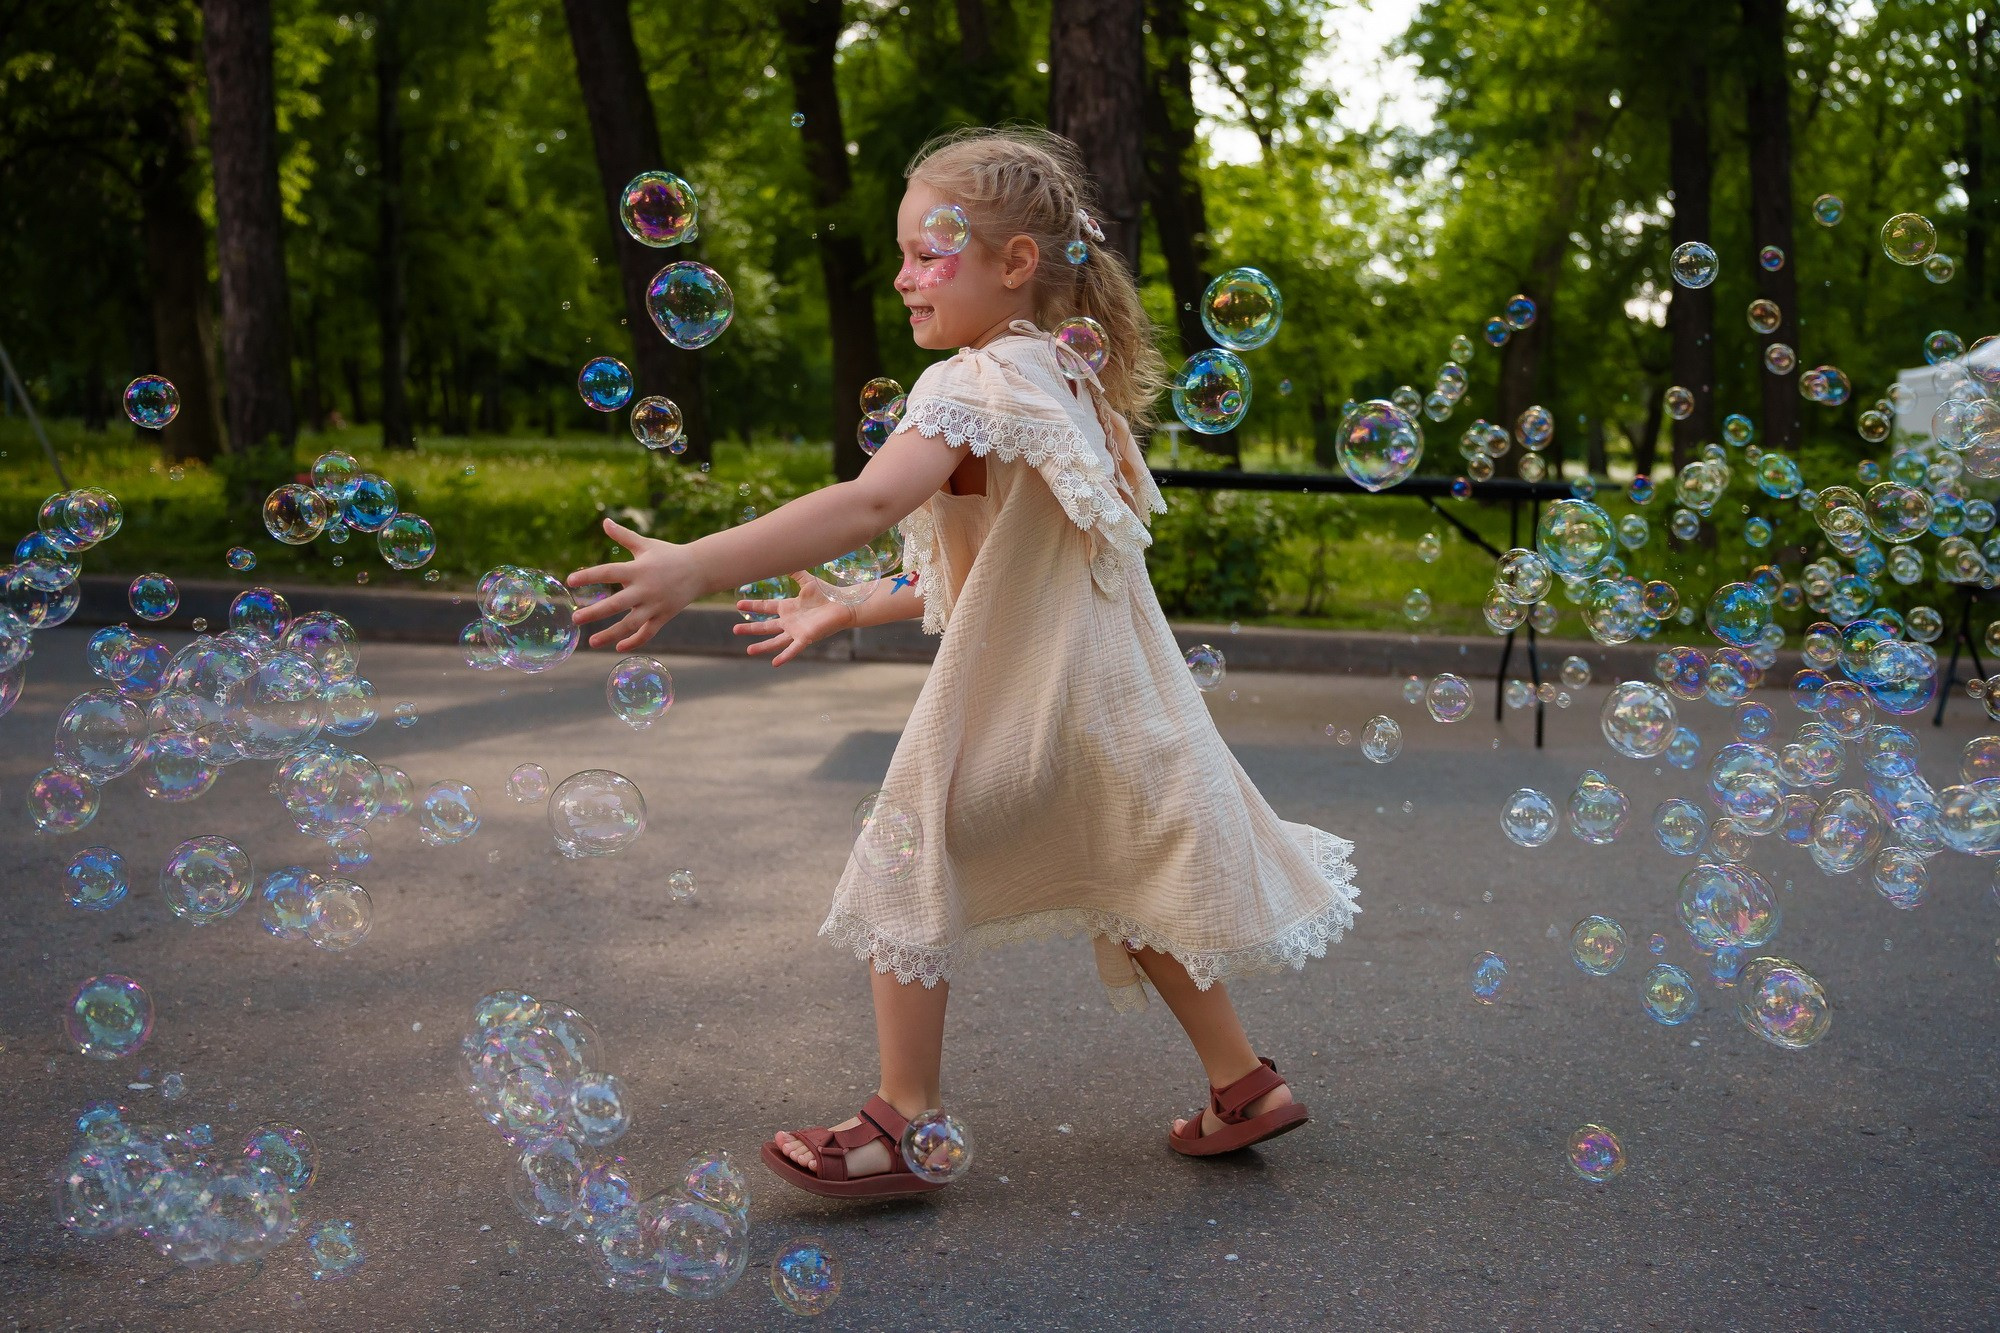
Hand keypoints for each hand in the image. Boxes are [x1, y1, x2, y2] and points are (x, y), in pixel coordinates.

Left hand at [568, 518, 705, 651]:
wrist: (700, 569)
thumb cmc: (668, 554)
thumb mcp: (646, 544)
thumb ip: (623, 536)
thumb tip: (605, 521)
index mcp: (638, 569)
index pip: (609, 572)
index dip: (589, 576)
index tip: (570, 581)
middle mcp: (645, 589)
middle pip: (616, 604)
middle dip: (594, 612)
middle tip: (575, 618)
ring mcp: (655, 605)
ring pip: (630, 624)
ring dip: (610, 634)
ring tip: (591, 641)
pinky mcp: (664, 616)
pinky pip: (647, 633)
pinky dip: (634, 641)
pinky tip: (618, 647)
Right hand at [731, 571, 857, 665]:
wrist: (844, 604)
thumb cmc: (827, 594)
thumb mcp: (807, 580)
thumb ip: (795, 571)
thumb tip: (783, 558)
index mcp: (788, 608)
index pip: (766, 608)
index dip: (752, 606)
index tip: (738, 604)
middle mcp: (790, 621)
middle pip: (766, 627)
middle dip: (750, 629)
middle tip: (735, 629)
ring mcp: (797, 631)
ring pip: (776, 641)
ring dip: (762, 646)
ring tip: (748, 651)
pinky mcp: (806, 637)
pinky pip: (794, 649)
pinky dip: (784, 656)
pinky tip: (775, 663)